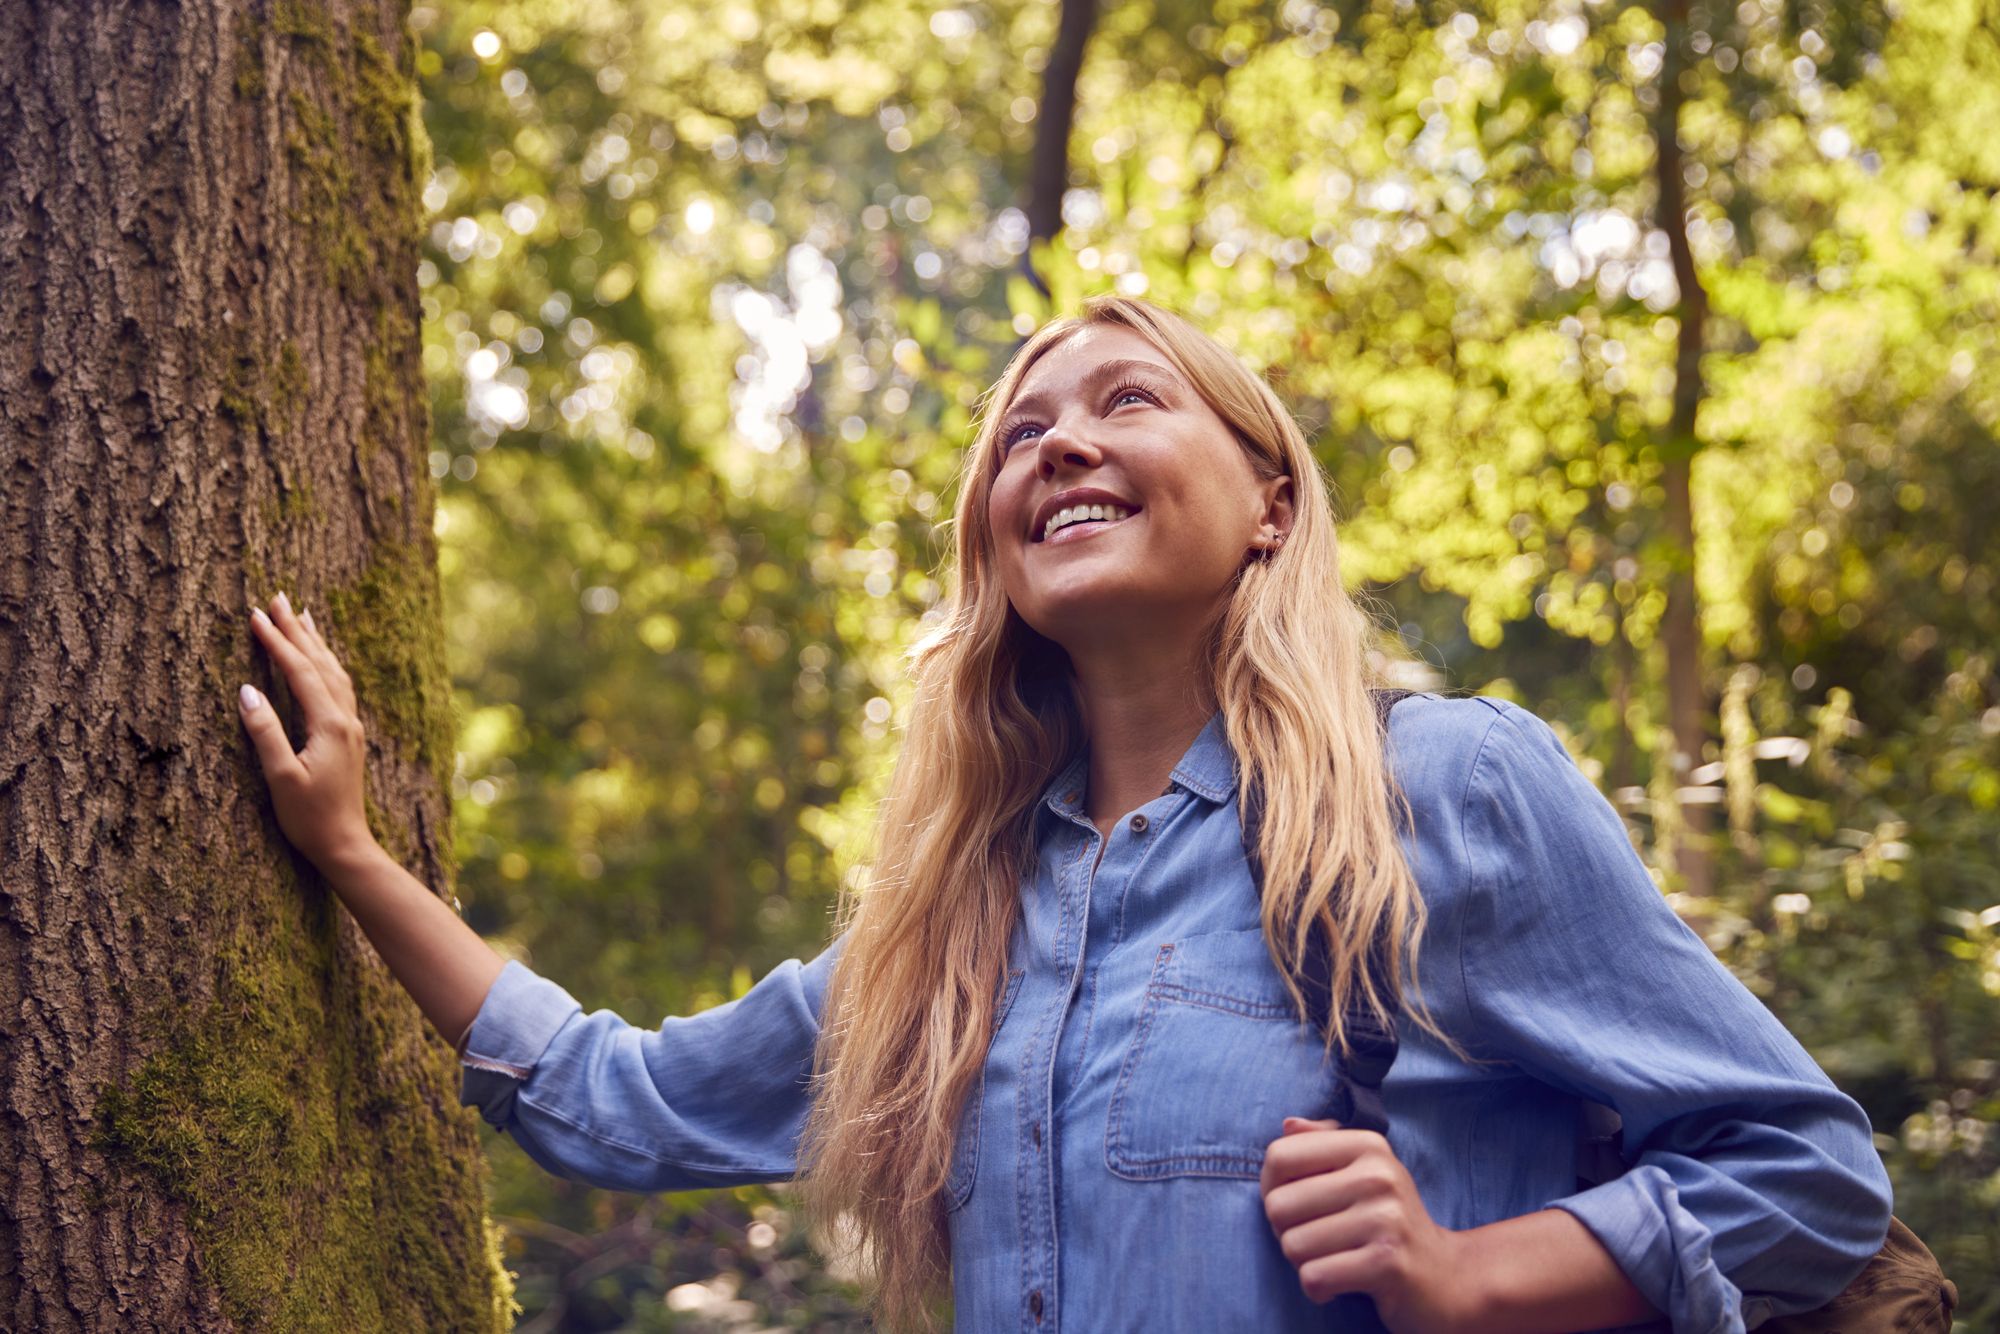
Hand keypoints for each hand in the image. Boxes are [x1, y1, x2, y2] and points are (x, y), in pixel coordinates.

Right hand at [239, 591, 377, 871]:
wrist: (346, 845)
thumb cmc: (310, 817)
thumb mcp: (281, 777)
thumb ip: (265, 733)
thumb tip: (247, 690)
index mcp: (329, 725)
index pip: (300, 671)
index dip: (277, 642)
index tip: (255, 615)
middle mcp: (345, 720)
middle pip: (321, 663)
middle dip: (297, 629)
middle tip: (278, 597)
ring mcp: (350, 728)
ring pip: (334, 672)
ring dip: (316, 642)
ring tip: (302, 615)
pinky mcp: (349, 738)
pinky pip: (339, 687)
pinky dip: (326, 665)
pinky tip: (322, 661)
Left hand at [1261, 1116, 1475, 1332]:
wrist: (1446, 1276)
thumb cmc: (1389, 1220)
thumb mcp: (1364, 1170)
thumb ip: (1323, 1142)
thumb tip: (1287, 1125)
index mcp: (1367, 1145)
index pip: (1279, 1156)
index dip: (1271, 1188)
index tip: (1296, 1206)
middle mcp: (1378, 1176)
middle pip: (1278, 1205)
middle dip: (1287, 1232)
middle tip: (1319, 1240)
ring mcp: (1386, 1220)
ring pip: (1293, 1245)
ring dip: (1304, 1263)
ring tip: (1334, 1259)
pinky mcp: (1387, 1264)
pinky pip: (1314, 1277)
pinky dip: (1318, 1288)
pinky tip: (1339, 1284)